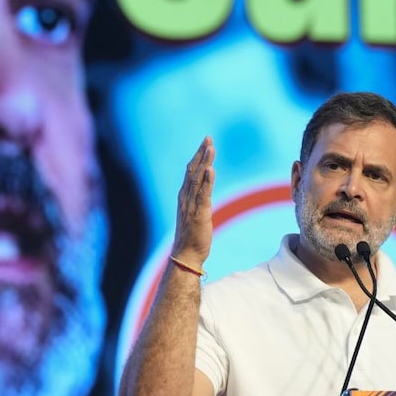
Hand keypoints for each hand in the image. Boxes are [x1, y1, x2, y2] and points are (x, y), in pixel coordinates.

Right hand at [172, 136, 215, 267]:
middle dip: (201, 154)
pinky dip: (206, 181)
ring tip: (210, 148)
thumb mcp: (196, 215)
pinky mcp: (199, 214)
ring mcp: (191, 206)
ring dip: (204, 162)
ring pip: (197, 179)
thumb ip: (199, 202)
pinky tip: (210, 170)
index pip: (191, 172)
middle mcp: (185, 199)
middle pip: (192, 171)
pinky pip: (203, 195)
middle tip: (208, 138)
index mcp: (184, 198)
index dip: (198, 157)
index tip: (206, 143)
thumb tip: (206, 193)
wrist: (186, 256)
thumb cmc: (192, 238)